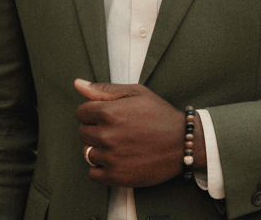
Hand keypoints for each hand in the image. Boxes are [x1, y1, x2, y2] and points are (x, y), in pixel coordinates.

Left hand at [74, 79, 203, 187]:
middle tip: (117, 131)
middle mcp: (106, 135)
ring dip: (99, 149)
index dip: (94, 113)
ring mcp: (111, 158)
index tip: (109, 117)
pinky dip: (101, 168)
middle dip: (96, 130)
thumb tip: (77, 84)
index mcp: (108, 112)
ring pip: (87, 153)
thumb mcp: (136, 93)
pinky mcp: (116, 176)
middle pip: (83, 133)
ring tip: (120, 145)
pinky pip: (93, 173)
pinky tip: (117, 160)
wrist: (183, 143)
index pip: (81, 113)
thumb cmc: (160, 115)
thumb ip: (104, 90)